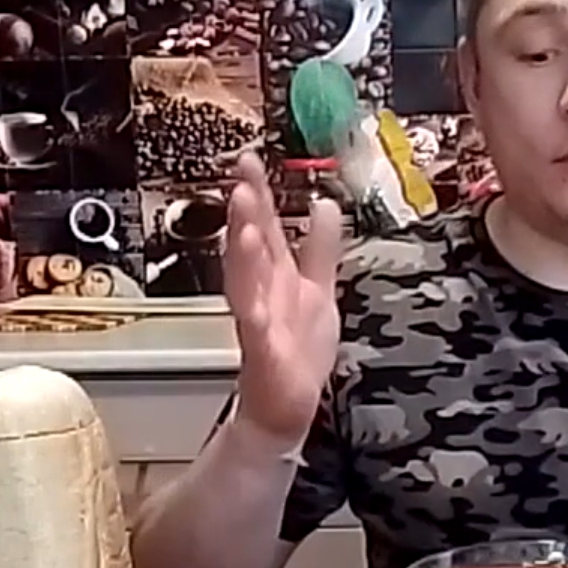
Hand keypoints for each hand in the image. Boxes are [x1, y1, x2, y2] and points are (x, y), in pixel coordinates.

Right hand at [220, 152, 343, 450]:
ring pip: (247, 282)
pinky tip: (251, 297)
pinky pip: (254, 328)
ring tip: (242, 224)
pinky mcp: (262, 353)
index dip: (260, 192)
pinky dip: (252, 310)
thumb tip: (325, 204)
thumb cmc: (298, 351)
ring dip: (244, 253)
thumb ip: (321, 248)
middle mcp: (263, 292)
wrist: (286, 408)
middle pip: (252, 246)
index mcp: (277, 276)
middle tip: (242, 181)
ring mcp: (259, 321)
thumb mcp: (319, 289)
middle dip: (247, 214)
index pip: (266, 225)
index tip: (250, 160)